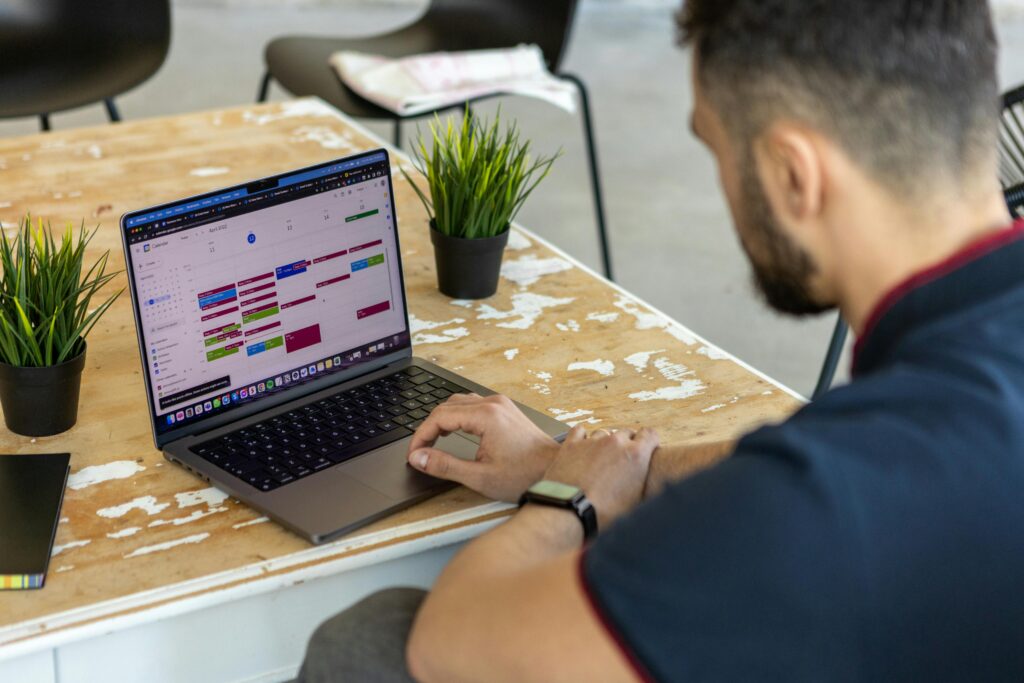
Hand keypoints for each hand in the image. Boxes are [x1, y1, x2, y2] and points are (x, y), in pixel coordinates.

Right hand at [407, 393, 560, 501]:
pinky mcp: (505, 410)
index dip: (421, 436)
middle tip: (419, 450)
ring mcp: (501, 405)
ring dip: (442, 420)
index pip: (440, 417)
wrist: (555, 472)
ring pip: (459, 403)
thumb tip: (418, 458)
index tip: (414, 454)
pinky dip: (457, 416)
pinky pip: (472, 405)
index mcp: (486, 416)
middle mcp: (493, 404)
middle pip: (447, 406)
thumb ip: (444, 466)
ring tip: (432, 442)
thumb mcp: (479, 476)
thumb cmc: (524, 476)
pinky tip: (453, 431)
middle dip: (428, 427)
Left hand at [543, 426, 658, 527]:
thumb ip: (643, 484)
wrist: (570, 512)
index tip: (646, 450)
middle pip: (626, 433)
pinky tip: (582, 448)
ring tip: (600, 461)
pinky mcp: (572, 443)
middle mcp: (616, 442)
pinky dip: (583, 438)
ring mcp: (593, 441)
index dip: (650, 442)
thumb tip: (649, 485)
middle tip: (622, 461)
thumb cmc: (605, 513)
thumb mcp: (635, 502)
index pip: (650, 434)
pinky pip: (580, 431)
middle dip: (627, 444)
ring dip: (605, 443)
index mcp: (636, 454)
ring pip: (604, 433)